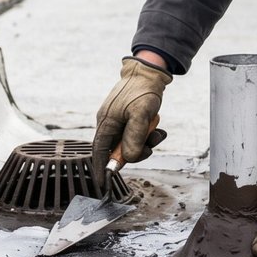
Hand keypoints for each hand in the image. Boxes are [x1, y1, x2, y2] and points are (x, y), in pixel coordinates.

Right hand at [91, 56, 170, 188]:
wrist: (149, 71)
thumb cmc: (142, 90)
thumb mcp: (141, 115)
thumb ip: (135, 138)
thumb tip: (129, 158)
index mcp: (106, 122)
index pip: (99, 152)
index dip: (101, 169)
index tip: (104, 184)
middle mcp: (109, 123)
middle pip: (117, 150)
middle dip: (135, 151)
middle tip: (149, 146)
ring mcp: (119, 120)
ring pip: (129, 143)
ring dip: (145, 142)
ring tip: (156, 131)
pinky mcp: (128, 118)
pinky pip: (136, 134)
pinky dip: (147, 135)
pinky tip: (157, 128)